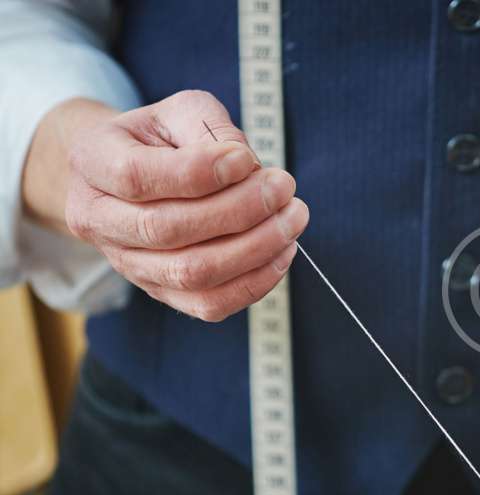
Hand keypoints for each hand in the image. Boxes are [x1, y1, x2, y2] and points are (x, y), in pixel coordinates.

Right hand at [43, 90, 306, 319]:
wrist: (132, 173)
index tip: (247, 159)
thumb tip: (247, 167)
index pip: (138, 176)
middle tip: (284, 188)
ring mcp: (128, 264)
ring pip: (191, 273)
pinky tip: (282, 252)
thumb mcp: (179, 112)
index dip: (199, 172)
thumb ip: (209, 130)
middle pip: (167, 229)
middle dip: (239, 210)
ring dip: (255, 248)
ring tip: (292, 218)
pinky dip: (255, 282)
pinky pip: (209, 304)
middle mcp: (99, 220)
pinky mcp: (162, 292)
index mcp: (94, 162)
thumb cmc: (161, 139)